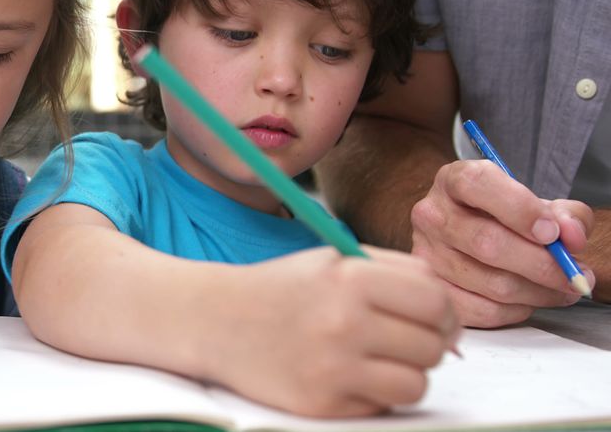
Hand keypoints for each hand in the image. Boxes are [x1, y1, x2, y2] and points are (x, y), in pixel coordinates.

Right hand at [202, 246, 458, 417]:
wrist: (216, 320)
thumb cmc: (283, 288)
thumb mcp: (335, 261)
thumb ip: (396, 274)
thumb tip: (451, 319)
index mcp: (350, 278)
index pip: (436, 301)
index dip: (446, 312)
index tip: (437, 319)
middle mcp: (344, 322)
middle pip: (433, 346)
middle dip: (428, 344)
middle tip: (402, 340)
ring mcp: (333, 367)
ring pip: (417, 384)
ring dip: (406, 374)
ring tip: (378, 360)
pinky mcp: (322, 403)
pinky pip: (382, 407)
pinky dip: (374, 394)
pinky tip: (347, 375)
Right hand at [410, 159, 595, 327]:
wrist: (466, 236)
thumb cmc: (504, 218)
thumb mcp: (536, 203)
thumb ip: (565, 214)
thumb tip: (571, 237)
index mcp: (454, 180)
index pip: (479, 185)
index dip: (520, 210)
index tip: (554, 233)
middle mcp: (431, 214)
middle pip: (487, 243)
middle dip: (542, 264)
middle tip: (575, 275)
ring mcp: (425, 254)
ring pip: (491, 283)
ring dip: (538, 292)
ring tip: (561, 289)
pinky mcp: (433, 289)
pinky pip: (481, 310)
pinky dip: (515, 311)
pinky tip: (528, 300)